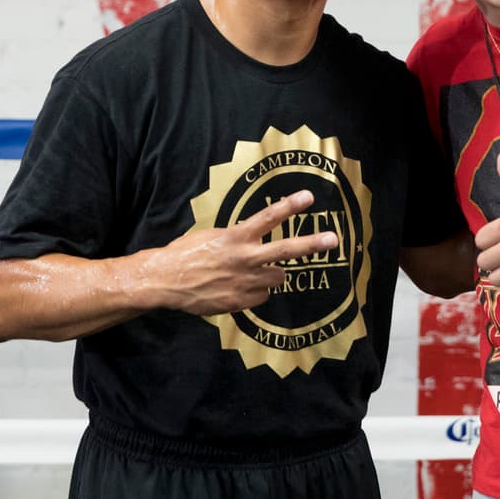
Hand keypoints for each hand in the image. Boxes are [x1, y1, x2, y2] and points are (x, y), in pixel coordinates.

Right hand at [138, 190, 337, 314]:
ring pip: (278, 277)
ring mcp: (245, 281)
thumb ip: (236, 238)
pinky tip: (239, 288)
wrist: (166, 281)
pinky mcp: (241, 302)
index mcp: (236, 236)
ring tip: (253, 272)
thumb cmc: (185, 253)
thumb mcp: (212, 236)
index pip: (268, 217)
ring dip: (272, 274)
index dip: (290, 206)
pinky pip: (263, 296)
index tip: (308, 196)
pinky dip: (256, 292)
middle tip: (333, 239)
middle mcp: (245, 258)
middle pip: (286, 250)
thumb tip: (251, 240)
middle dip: (312, 244)